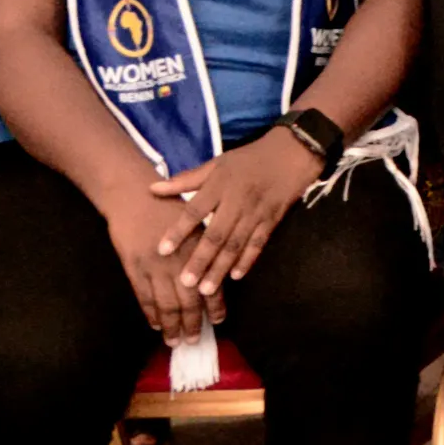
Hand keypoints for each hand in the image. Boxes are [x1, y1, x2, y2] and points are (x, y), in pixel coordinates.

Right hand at [96, 183, 212, 342]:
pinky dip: (150, 313)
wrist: (133, 196)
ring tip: (174, 341)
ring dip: (171, 326)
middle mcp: (179, 262)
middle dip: (192, 324)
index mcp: (199, 250)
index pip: (211, 285)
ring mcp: (155, 267)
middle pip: (188, 302)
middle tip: (194, 340)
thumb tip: (214, 276)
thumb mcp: (197, 224)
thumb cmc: (168, 207)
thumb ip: (205, 249)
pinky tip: (155, 325)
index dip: (215, 307)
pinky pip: (144, 297)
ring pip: (166, 305)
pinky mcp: (134, 268)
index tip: (218, 321)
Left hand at [163, 126, 321, 296]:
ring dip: (221, 268)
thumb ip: (186, 179)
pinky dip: (247, 260)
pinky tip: (236, 276)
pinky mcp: (272, 221)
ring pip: (236, 245)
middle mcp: (237, 202)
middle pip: (216, 235)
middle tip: (185, 283)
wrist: (291, 155)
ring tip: (206, 289)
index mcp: (219, 185)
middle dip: (200, 260)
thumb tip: (152, 188)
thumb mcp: (216, 164)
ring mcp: (256, 213)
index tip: (162, 250)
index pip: (195, 211)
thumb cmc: (247, 160)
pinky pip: (258, 244)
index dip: (178, 231)